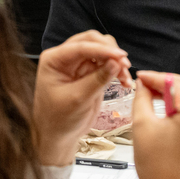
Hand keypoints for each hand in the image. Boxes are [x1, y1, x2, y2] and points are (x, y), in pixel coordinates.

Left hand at [33, 31, 132, 164]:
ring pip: (102, 51)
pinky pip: (107, 65)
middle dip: (110, 51)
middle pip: (92, 42)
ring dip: (116, 61)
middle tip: (124, 65)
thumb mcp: (77, 99)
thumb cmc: (58, 120)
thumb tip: (115, 62)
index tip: (120, 56)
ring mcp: (79, 65)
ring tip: (125, 77)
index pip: (81, 47)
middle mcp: (65, 58)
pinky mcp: (90, 74)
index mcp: (54, 60)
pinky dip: (118, 71)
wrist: (58, 136)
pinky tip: (125, 82)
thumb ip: (97, 79)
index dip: (102, 49)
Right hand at [131, 71, 179, 178]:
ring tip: (153, 94)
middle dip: (165, 82)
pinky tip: (165, 107)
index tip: (139, 77)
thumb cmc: (155, 165)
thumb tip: (142, 84)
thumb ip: (142, 98)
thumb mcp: (142, 125)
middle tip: (145, 84)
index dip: (155, 78)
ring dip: (174, 92)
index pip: (174, 84)